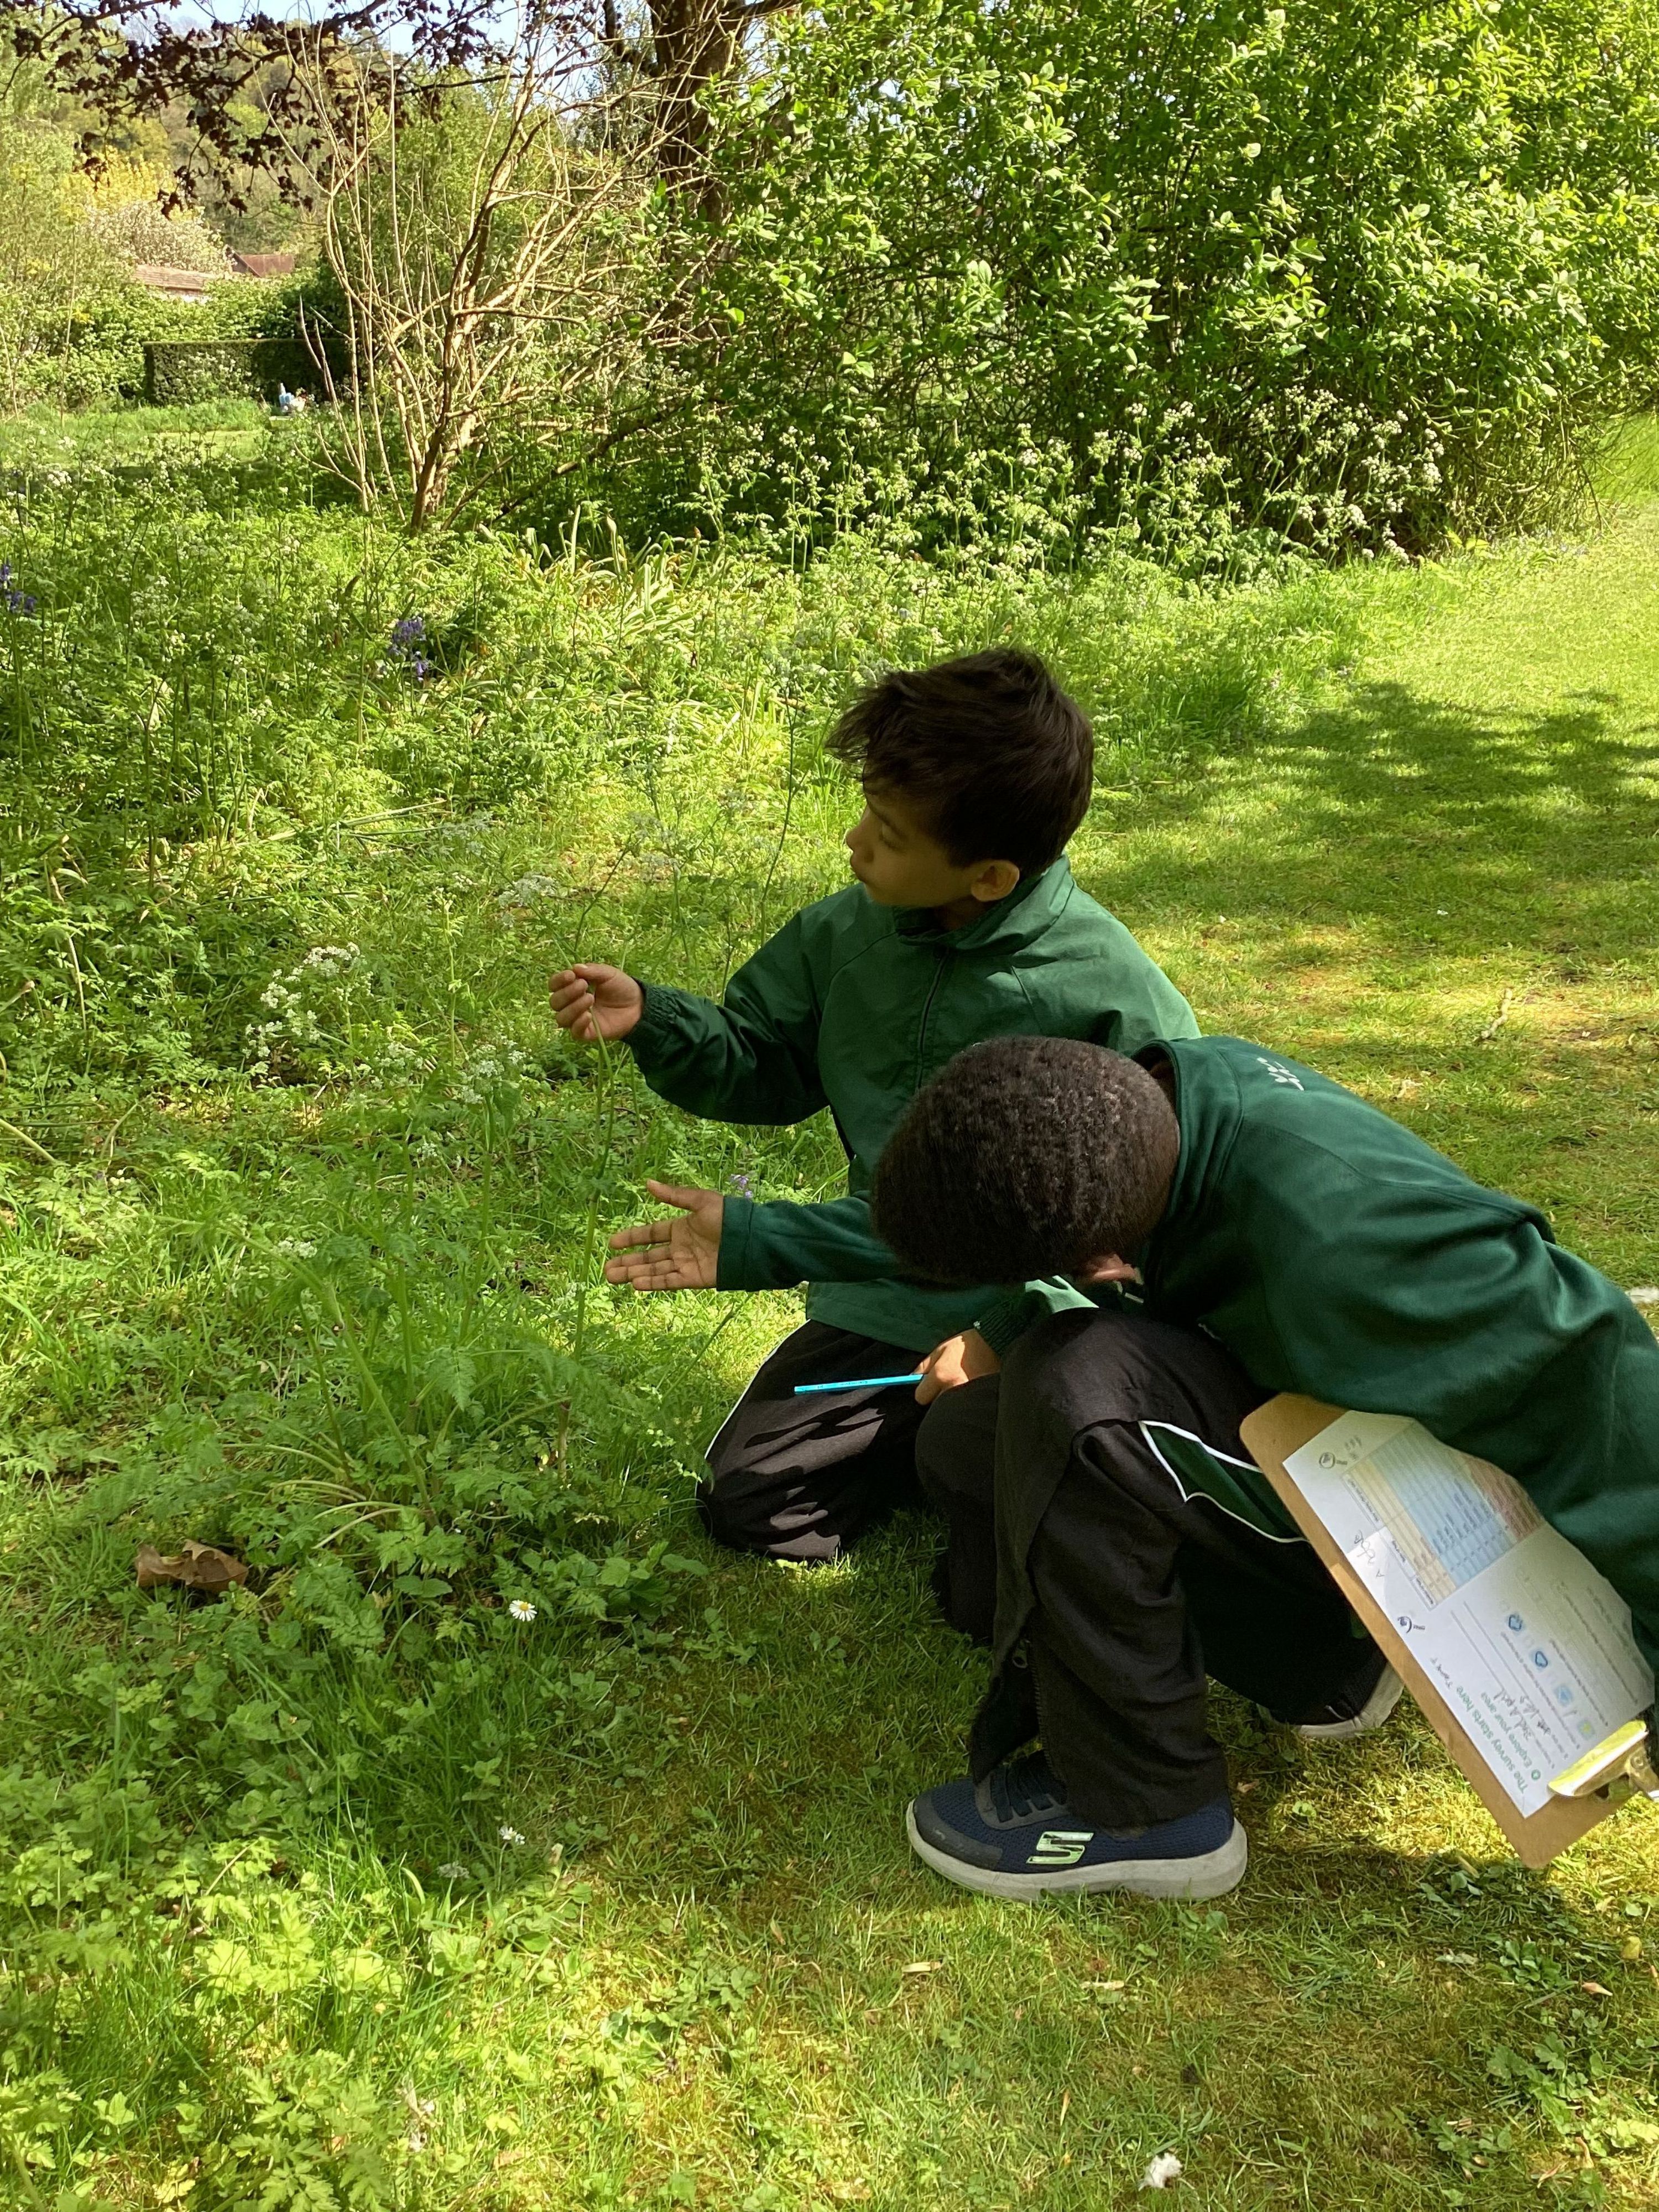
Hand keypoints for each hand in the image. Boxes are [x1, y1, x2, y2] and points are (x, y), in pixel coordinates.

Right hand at [550, 963, 642, 1043]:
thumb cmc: (622, 988)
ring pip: (561, 1018)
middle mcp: (571, 1004)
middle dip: (567, 993)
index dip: (558, 980)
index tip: (571, 975)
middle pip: (555, 1002)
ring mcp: (578, 1019)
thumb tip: (575, 968)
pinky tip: (589, 1015)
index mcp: (572, 987)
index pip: (554, 985)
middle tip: (584, 986)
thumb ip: (593, 971)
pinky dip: (578, 1023)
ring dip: (573, 1007)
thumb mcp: (609, 974)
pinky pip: (574, 1032)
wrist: (639, 1006)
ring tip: (591, 999)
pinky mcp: (587, 1033)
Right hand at [604, 1181, 722, 1291]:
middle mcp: (680, 1247)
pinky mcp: (694, 1278)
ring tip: (612, 1277)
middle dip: (628, 1261)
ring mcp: (686, 1263)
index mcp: (681, 1227)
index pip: (650, 1234)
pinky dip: (653, 1283)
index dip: (631, 1238)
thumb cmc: (727, 1217)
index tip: (612, 1243)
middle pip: (649, 1256)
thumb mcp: (700, 1201)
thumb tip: (648, 1183)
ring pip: (655, 1270)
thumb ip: (674, 1195)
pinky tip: (635, 1284)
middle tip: (606, 1269)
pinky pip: (669, 1281)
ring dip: (634, 1273)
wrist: (750, 1240)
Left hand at [915, 1328, 1000, 1404]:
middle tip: (948, 1384)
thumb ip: (924, 1365)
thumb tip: (910, 1378)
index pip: (920, 1397)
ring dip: (952, 1400)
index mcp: (941, 1375)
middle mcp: (954, 1387)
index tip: (930, 1385)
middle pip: (936, 1405)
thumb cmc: (966, 1345)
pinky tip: (971, 1390)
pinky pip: (965, 1406)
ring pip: (950, 1407)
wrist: (995, 1343)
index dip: (924, 1390)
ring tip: (961, 1385)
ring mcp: (969, 1395)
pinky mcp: (980, 1398)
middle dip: (938, 1396)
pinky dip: (966, 1402)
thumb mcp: (941, 1349)